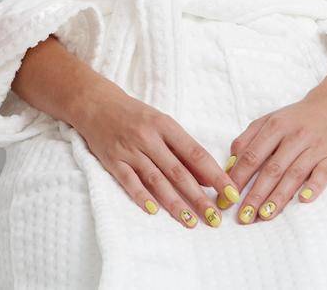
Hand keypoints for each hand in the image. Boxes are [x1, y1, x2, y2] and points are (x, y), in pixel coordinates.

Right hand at [76, 86, 234, 228]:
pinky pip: (129, 181)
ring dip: (174, 203)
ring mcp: (129, 149)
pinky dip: (141, 196)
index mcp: (165, 125)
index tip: (230, 193)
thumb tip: (208, 178)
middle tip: (214, 217)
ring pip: (156, 180)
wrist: (96, 104)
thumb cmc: (135, 115)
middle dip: (198, 197)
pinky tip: (154, 211)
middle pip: (178, 171)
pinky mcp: (111, 160)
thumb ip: (183, 150)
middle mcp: (148, 137)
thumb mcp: (162, 124)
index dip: (215, 175)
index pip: (196, 153)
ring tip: (190, 222)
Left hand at [224, 56, 326, 224]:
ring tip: (264, 215)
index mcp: (275, 126)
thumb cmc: (297, 119)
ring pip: (294, 174)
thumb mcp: (270, 120)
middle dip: (255, 195)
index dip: (238, 178)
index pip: (252, 156)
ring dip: (279, 197)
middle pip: (271, 169)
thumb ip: (248, 139)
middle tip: (243, 217)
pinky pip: (324, 173)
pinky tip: (303, 200)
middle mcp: (294, 136)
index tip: (227, 198)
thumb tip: (230, 165)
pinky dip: (314, 186)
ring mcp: (316, 146)